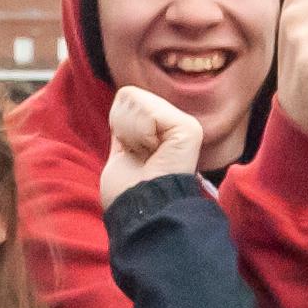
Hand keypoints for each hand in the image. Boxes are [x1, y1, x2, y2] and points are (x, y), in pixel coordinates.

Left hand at [99, 83, 205, 208]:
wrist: (141, 212)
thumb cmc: (127, 193)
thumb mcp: (120, 153)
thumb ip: (126, 129)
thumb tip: (124, 104)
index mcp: (161, 131)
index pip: (126, 100)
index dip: (118, 126)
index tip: (130, 154)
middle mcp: (176, 124)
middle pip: (128, 94)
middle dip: (122, 127)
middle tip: (139, 156)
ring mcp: (184, 124)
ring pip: (135, 98)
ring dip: (130, 133)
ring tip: (146, 156)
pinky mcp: (189, 128)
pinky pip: (148, 112)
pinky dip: (140, 135)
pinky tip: (153, 153)